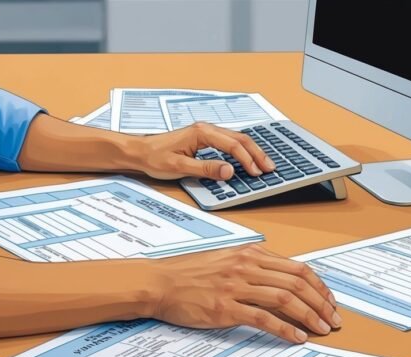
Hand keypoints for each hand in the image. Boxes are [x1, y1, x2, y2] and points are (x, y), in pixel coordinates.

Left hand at [136, 122, 276, 180]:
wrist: (140, 151)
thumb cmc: (155, 157)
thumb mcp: (179, 166)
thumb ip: (206, 169)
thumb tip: (229, 170)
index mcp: (201, 133)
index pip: (233, 145)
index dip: (247, 159)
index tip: (257, 172)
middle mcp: (206, 129)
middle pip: (239, 138)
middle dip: (256, 154)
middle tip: (270, 168)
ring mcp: (206, 133)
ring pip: (236, 139)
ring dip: (251, 152)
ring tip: (263, 165)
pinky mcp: (204, 139)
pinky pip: (228, 143)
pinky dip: (241, 151)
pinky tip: (247, 159)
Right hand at [149, 244, 341, 342]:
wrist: (159, 282)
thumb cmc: (187, 272)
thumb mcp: (225, 259)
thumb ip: (251, 265)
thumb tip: (277, 278)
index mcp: (249, 254)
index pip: (296, 268)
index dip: (318, 286)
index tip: (328, 300)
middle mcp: (246, 266)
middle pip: (297, 283)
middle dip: (321, 303)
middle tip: (333, 319)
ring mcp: (236, 286)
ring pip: (285, 299)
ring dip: (310, 316)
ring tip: (321, 329)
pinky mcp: (226, 307)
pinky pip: (264, 318)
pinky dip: (285, 329)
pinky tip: (296, 337)